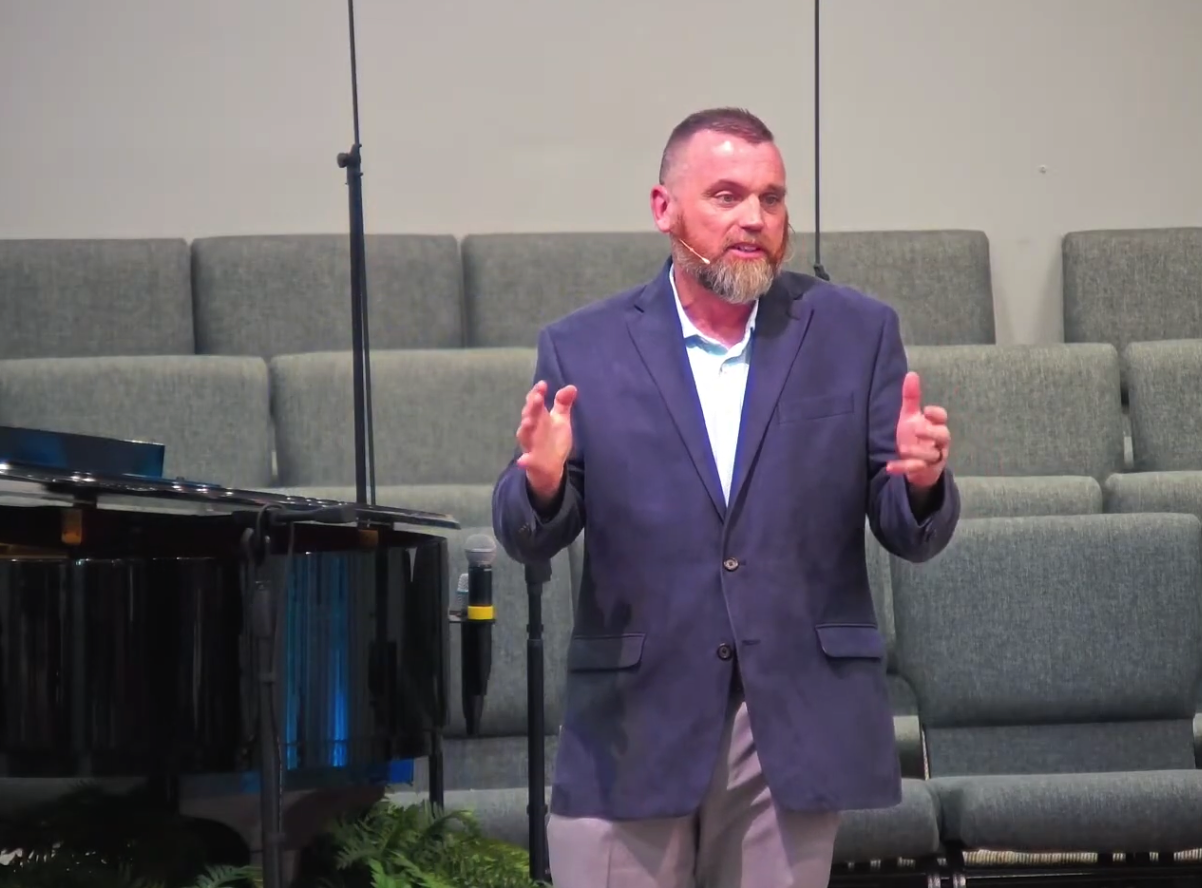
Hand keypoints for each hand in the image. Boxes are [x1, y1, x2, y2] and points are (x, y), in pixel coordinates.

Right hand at [515, 380, 576, 500]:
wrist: (550, 466)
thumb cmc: (553, 439)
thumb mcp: (560, 420)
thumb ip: (563, 403)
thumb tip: (572, 387)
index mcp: (538, 417)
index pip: (534, 402)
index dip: (537, 393)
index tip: (543, 385)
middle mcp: (532, 429)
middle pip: (529, 415)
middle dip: (532, 407)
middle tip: (537, 397)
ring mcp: (531, 445)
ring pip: (525, 435)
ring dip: (525, 428)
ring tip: (528, 421)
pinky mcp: (532, 462)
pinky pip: (527, 461)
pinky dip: (524, 461)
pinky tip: (523, 461)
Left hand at [885, 372, 949, 489]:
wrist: (917, 463)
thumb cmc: (915, 435)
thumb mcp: (911, 416)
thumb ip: (911, 397)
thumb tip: (911, 374)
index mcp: (935, 425)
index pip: (942, 418)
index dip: (937, 414)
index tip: (927, 410)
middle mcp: (938, 442)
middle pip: (943, 436)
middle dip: (931, 432)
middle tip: (917, 429)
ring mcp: (932, 457)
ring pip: (931, 455)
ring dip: (917, 452)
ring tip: (903, 448)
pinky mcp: (924, 471)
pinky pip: (915, 470)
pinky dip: (903, 468)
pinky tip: (889, 467)